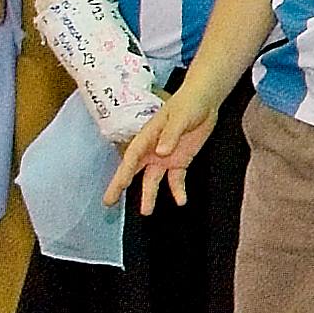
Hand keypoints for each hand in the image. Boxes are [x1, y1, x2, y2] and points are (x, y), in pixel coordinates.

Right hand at [109, 98, 209, 213]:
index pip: (131, 158)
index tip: (115, 187)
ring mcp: (165, 157)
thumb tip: (161, 152)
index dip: (123, 173)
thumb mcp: (180, 117)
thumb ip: (171, 134)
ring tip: (146, 212)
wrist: (206, 100)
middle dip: (121, 186)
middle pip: (133, 171)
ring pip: (153, 179)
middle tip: (108, 203)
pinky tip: (181, 201)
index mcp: (147, 137)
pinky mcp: (180, 161)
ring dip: (150, 195)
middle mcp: (152, 150)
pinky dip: (178, 190)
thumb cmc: (188, 104)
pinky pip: (177, 179)